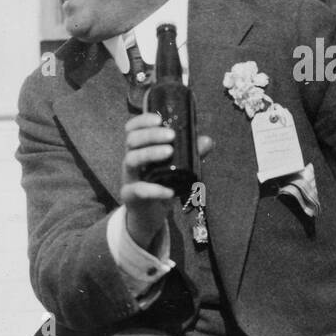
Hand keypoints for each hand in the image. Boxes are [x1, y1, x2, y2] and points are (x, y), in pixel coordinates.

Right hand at [120, 113, 213, 250]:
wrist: (149, 216)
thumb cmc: (161, 185)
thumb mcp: (176, 168)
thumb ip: (190, 154)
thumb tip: (207, 141)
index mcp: (139, 150)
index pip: (133, 129)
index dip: (142, 121)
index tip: (159, 118)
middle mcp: (130, 160)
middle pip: (132, 141)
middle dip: (150, 135)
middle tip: (171, 136)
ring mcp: (129, 178)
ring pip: (131, 160)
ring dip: (149, 153)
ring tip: (169, 152)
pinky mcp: (130, 196)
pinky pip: (138, 190)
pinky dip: (154, 189)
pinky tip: (169, 191)